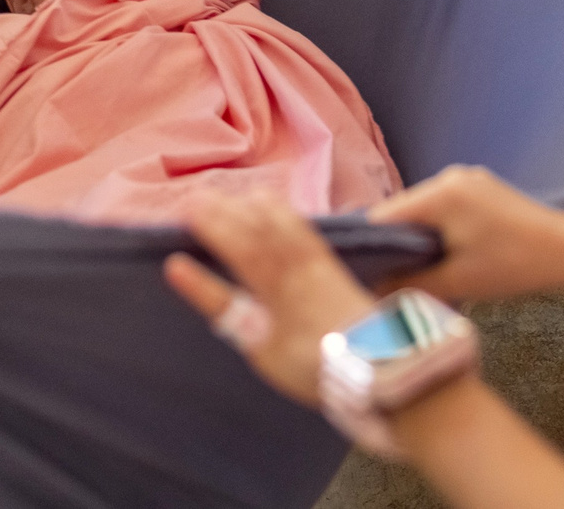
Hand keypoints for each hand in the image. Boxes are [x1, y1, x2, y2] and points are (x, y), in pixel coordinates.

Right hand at [165, 191, 373, 406]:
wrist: (379, 362)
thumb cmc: (314, 366)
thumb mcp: (263, 351)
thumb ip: (229, 313)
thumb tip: (193, 282)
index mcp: (279, 288)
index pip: (239, 249)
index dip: (212, 230)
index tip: (183, 214)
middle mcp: (297, 265)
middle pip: (255, 229)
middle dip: (223, 210)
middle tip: (193, 199)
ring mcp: (315, 260)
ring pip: (278, 221)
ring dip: (248, 206)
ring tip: (224, 197)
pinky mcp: (329, 260)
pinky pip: (300, 224)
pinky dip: (279, 209)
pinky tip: (267, 203)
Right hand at [366, 165, 563, 304]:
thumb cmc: (513, 266)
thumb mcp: (456, 282)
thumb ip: (408, 284)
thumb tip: (371, 289)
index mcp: (439, 194)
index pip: (383, 216)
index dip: (370, 246)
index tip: (365, 274)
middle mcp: (449, 177)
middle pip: (403, 211)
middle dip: (397, 243)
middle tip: (396, 279)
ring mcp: (468, 178)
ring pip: (425, 210)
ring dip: (420, 237)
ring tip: (426, 270)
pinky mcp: (482, 187)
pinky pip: (446, 207)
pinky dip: (441, 229)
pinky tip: (451, 254)